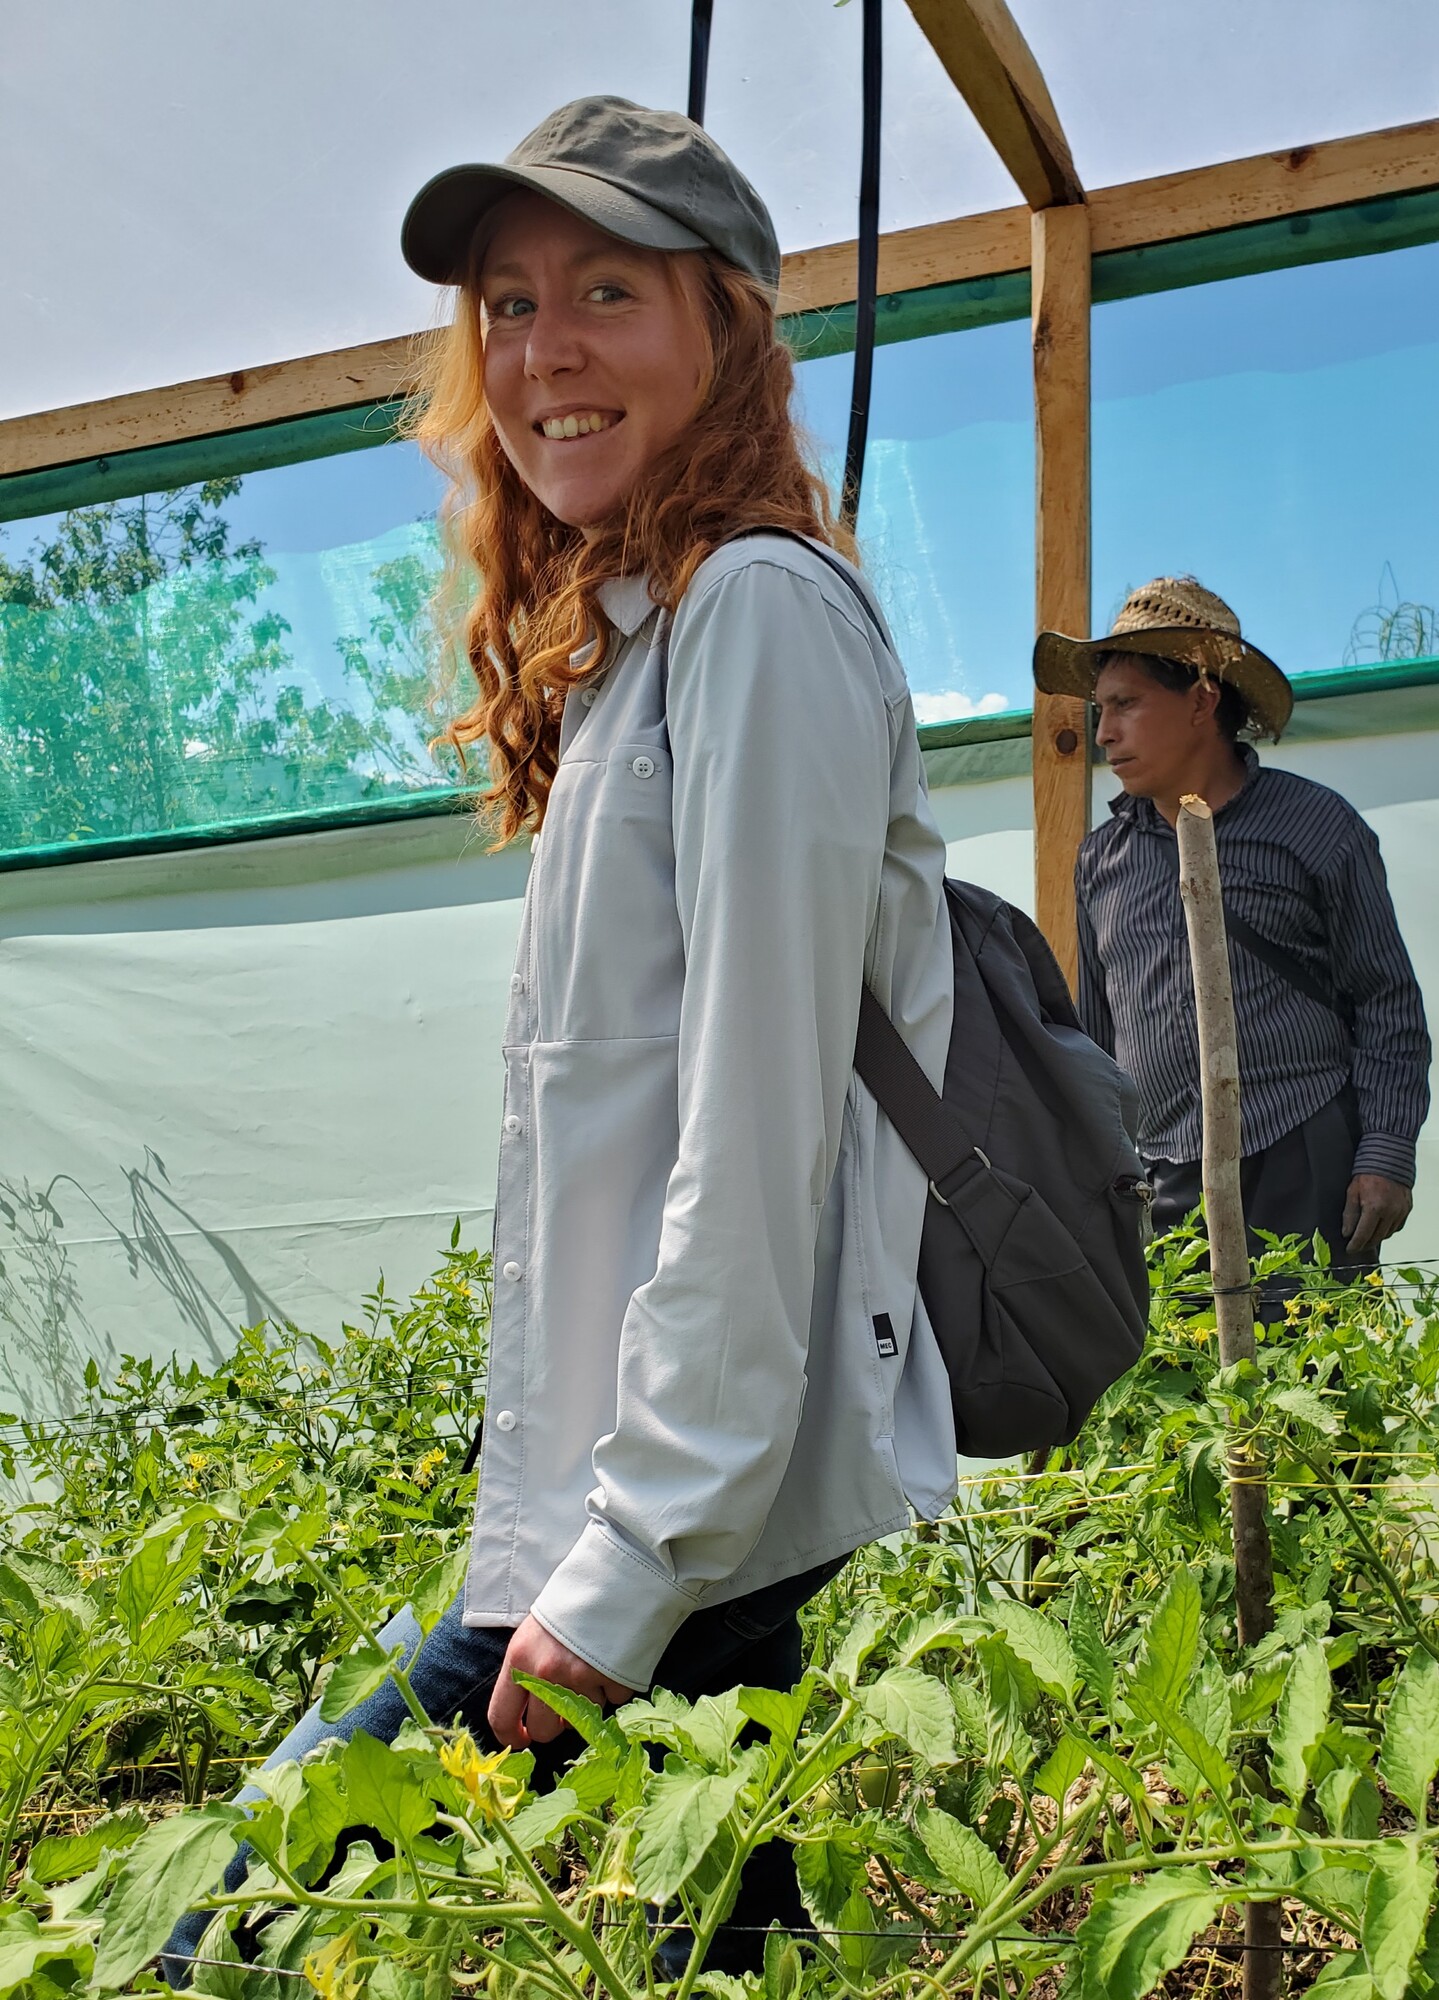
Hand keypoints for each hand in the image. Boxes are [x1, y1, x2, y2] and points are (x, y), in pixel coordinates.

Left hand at [488, 1613, 633, 1748]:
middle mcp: (546, 1673)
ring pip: (582, 1718)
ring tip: (593, 1668)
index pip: (501, 1716)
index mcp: (520, 1660)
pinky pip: (613, 1702)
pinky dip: (614, 1688)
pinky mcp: (613, 1679)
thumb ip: (528, 1671)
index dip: (511, 1735)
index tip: (523, 1738)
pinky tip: (613, 1661)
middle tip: (564, 1707)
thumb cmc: (570, 1601)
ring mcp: (581, 1678)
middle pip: (544, 1731)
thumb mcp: (534, 1632)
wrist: (614, 1574)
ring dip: (588, 1701)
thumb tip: (532, 1712)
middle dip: (555, 1725)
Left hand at [1342, 1173, 1412, 1256]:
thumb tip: (1347, 1233)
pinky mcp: (1407, 1209)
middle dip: (1365, 1244)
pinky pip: (1397, 1226)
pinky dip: (1387, 1230)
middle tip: (1356, 1245)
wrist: (1388, 1162)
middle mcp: (1390, 1212)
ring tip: (1366, 1236)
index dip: (1355, 1245)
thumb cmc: (1367, 1175)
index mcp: (1374, 1208)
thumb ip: (1350, 1214)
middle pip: (1376, 1237)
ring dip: (1376, 1237)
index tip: (1350, 1250)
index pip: (1363, 1235)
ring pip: (1387, 1234)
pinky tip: (1379, 1227)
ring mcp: (1400, 1211)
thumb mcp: (1352, 1192)